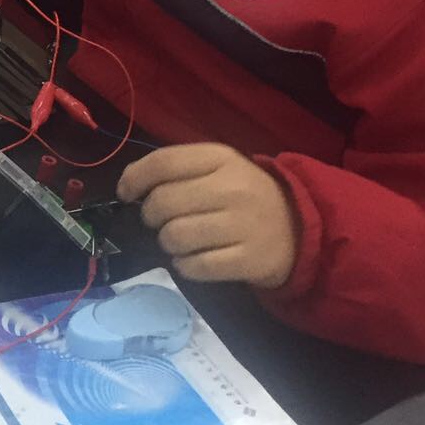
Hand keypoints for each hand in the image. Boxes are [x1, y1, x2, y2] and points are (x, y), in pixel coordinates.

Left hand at [117, 143, 299, 289]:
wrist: (299, 227)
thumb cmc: (245, 194)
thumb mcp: (219, 167)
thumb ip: (178, 168)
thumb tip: (129, 186)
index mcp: (221, 158)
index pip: (163, 162)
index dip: (134, 178)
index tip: (126, 193)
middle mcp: (232, 188)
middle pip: (164, 203)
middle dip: (150, 216)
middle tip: (159, 222)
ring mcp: (242, 225)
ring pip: (175, 236)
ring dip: (167, 243)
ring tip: (179, 241)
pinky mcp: (248, 260)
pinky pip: (195, 267)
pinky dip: (185, 266)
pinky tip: (192, 259)